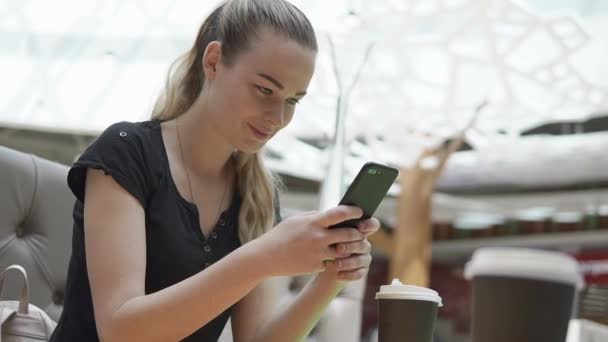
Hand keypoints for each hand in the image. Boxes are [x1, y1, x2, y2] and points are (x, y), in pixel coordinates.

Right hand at [250, 205, 365, 276]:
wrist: (266, 257)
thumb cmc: (280, 235)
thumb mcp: (295, 220)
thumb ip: (313, 216)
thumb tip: (328, 214)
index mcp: (314, 222)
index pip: (340, 214)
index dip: (353, 212)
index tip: (360, 211)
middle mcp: (318, 237)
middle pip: (349, 234)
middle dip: (357, 233)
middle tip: (359, 232)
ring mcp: (318, 253)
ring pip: (343, 251)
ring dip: (347, 248)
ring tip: (347, 245)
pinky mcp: (316, 266)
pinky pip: (331, 262)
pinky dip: (331, 260)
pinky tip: (329, 257)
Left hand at [323, 217, 379, 281]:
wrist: (323, 263)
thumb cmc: (326, 242)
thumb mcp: (328, 233)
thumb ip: (334, 228)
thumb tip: (332, 225)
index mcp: (359, 231)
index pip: (372, 225)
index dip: (369, 225)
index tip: (359, 227)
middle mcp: (364, 244)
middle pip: (363, 244)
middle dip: (351, 246)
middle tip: (338, 248)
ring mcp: (364, 258)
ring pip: (361, 260)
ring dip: (348, 262)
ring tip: (336, 264)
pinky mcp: (362, 271)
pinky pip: (359, 274)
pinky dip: (348, 275)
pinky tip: (338, 275)